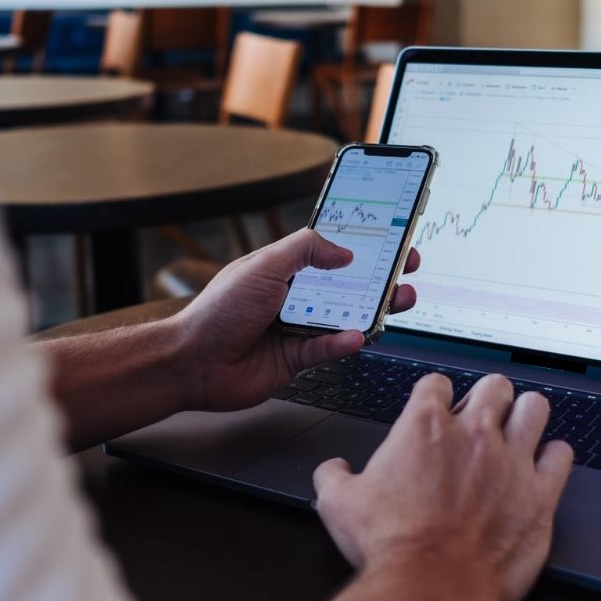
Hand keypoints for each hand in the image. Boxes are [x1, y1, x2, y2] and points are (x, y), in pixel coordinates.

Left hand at [171, 228, 419, 412]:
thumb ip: (305, 250)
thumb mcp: (264, 265)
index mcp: (284, 268)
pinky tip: (356, 336)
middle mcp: (293, 296)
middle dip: (380, 277)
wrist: (193, 362)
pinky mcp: (296, 359)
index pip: (330, 250)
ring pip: (345, 317)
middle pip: (346, 284)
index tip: (391, 238)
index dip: (361, 244)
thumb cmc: (218, 311)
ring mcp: (296, 328)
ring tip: (398, 301)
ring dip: (373, 309)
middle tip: (407, 269)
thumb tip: (343, 252)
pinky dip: (344, 343)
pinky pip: (328, 350)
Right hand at [314, 374, 573, 600]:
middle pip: (494, 385)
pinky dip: (554, 457)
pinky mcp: (541, 494)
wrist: (430, 585)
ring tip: (518, 429)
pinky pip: (562, 455)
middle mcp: (474, 434)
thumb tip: (334, 471)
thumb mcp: (339, 504)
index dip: (436, 394)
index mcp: (425, 426)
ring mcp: (512, 460)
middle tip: (481, 416)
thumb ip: (335, 476)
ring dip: (526, 415)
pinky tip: (543, 466)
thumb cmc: (392, 546)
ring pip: (535, 407)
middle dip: (488, 396)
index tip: (437, 407)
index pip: (438, 383)